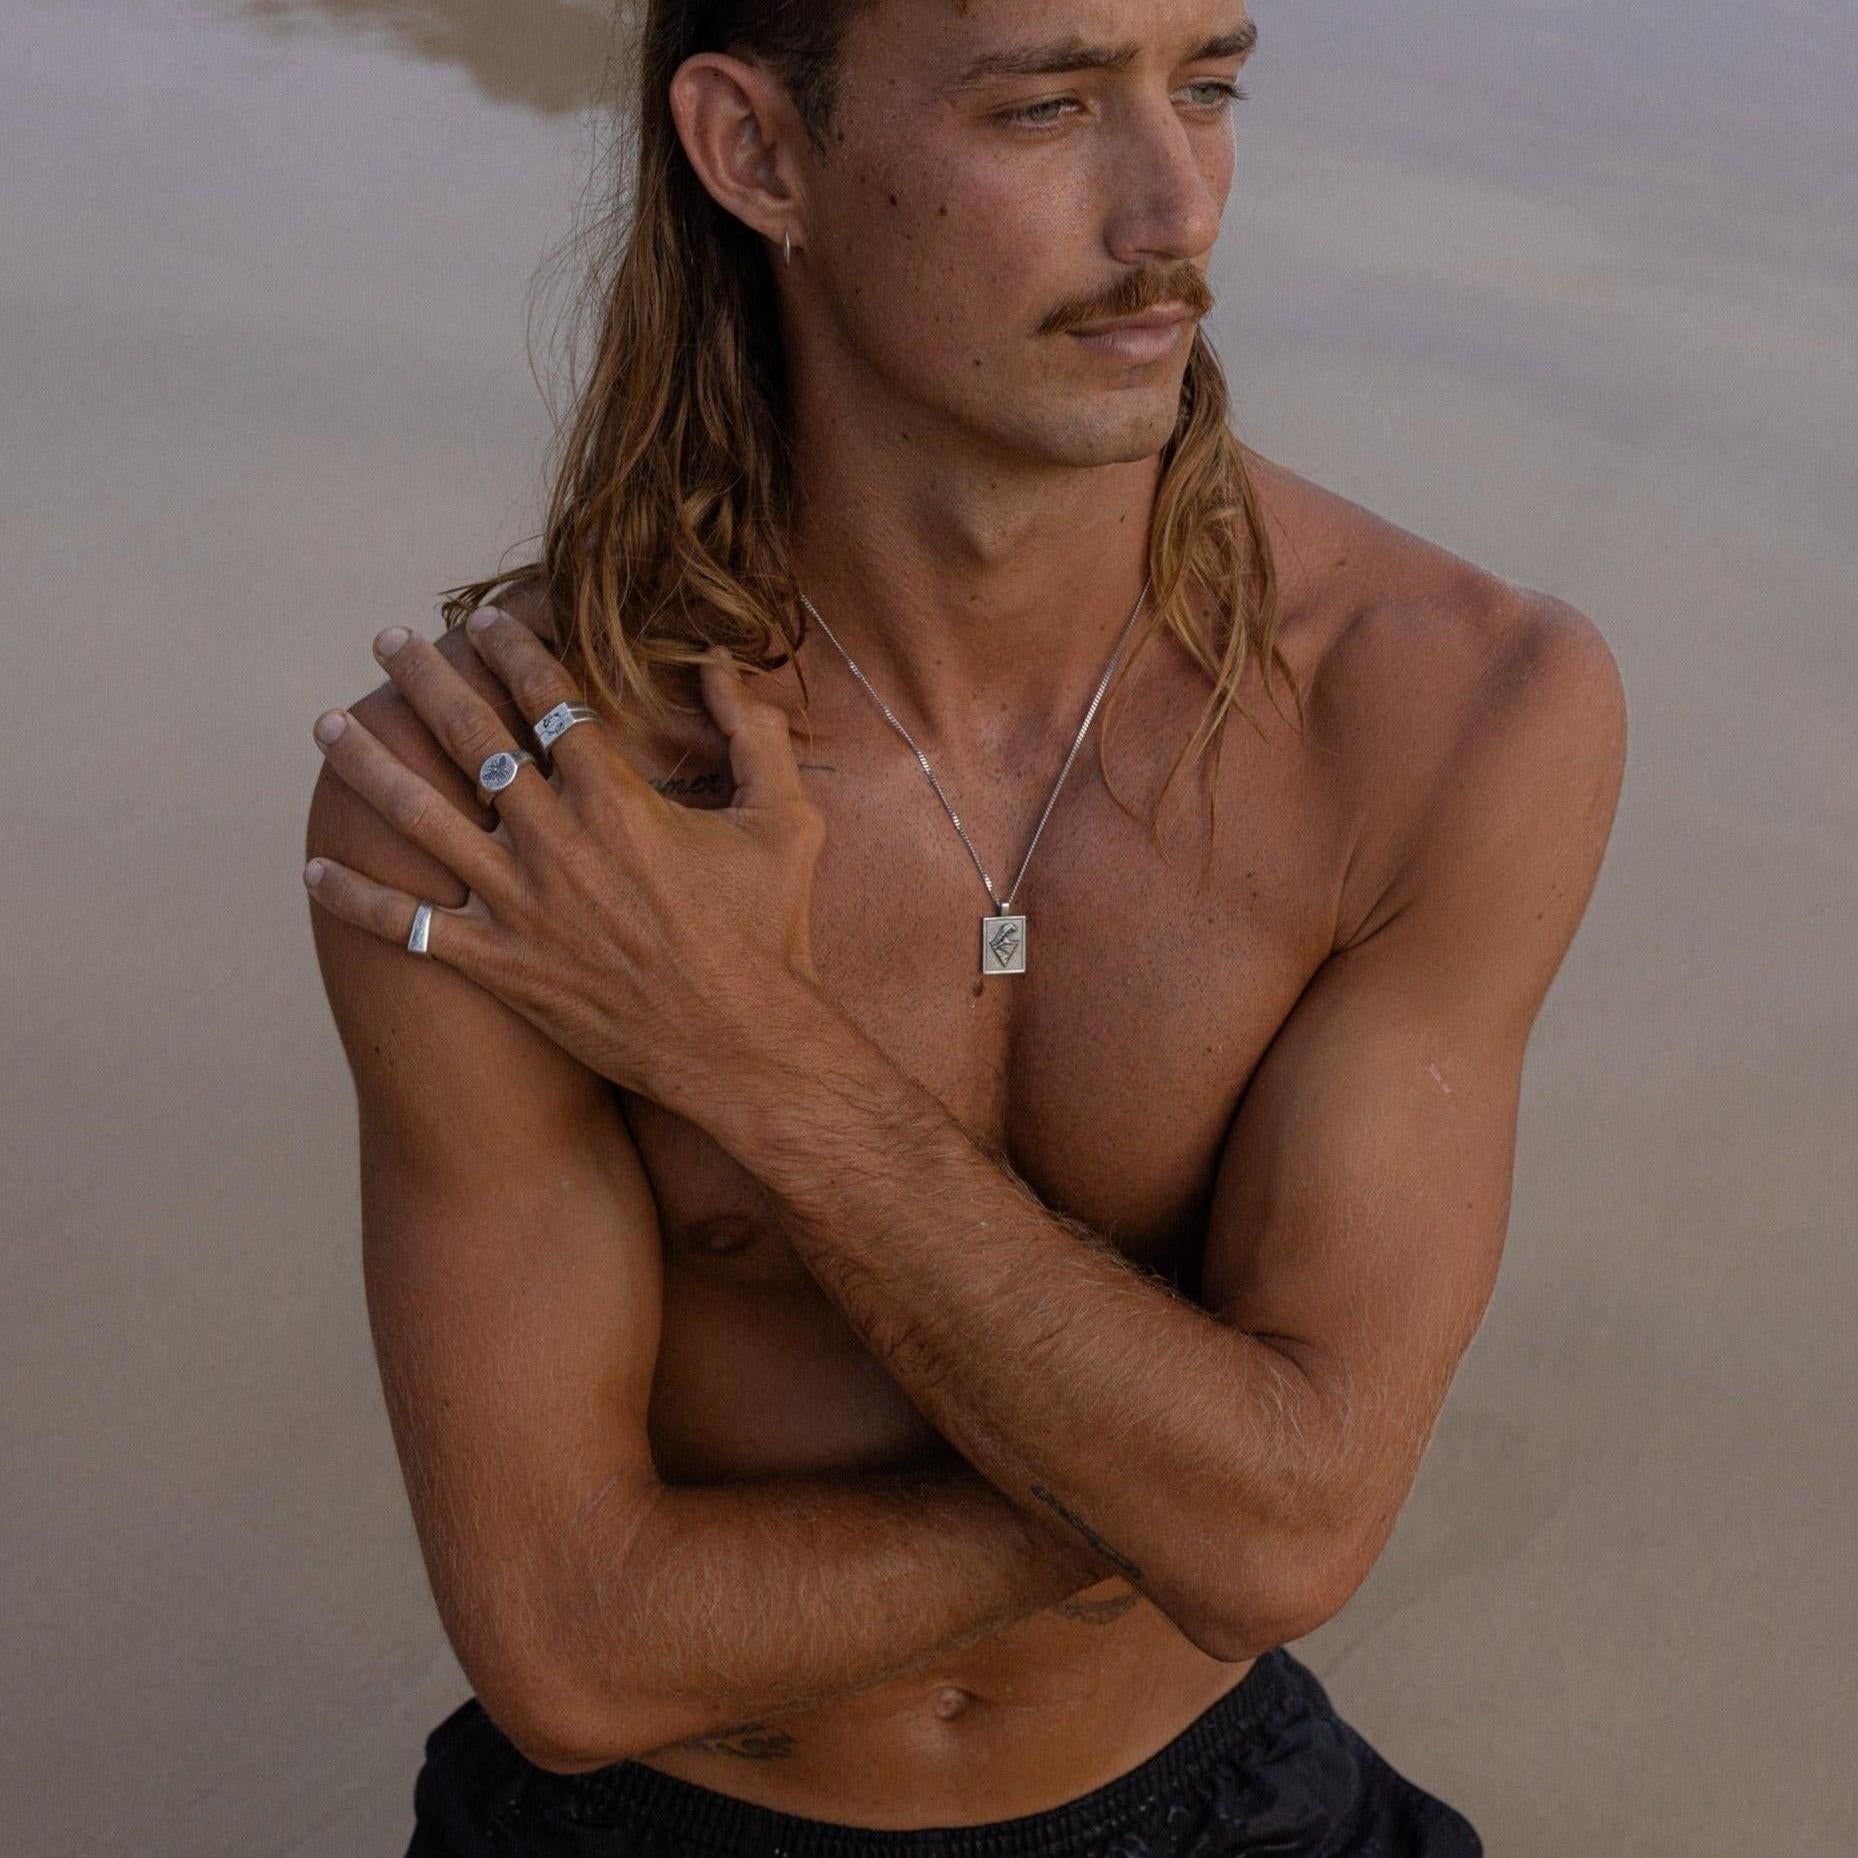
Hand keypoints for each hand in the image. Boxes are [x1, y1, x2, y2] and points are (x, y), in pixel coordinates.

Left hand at [304, 608, 828, 1111]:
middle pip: (470, 738)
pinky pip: (411, 928)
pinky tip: (314, 869)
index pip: (547, 699)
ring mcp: (521, 905)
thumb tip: (721, 665)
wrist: (743, 1047)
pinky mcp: (502, 968)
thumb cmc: (769, 934)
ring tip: (329, 727)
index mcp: (618, 798)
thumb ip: (756, 734)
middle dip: (424, 681)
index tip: (482, 620)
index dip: (511, 650)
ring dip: (369, 766)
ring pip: (421, 818)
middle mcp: (556, 841)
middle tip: (387, 643)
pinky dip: (357, 899)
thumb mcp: (787, 821)